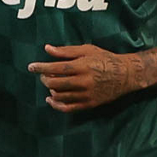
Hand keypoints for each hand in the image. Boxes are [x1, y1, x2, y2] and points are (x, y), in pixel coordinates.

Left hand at [27, 43, 142, 111]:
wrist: (125, 75)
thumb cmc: (105, 59)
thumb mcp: (87, 50)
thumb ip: (66, 51)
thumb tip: (47, 49)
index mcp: (82, 66)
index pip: (56, 67)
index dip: (41, 67)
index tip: (31, 67)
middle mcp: (83, 81)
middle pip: (55, 83)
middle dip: (45, 79)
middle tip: (44, 75)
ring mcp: (86, 94)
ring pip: (60, 96)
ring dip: (50, 90)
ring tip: (51, 84)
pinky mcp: (89, 104)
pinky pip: (68, 108)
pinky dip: (56, 105)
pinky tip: (50, 99)